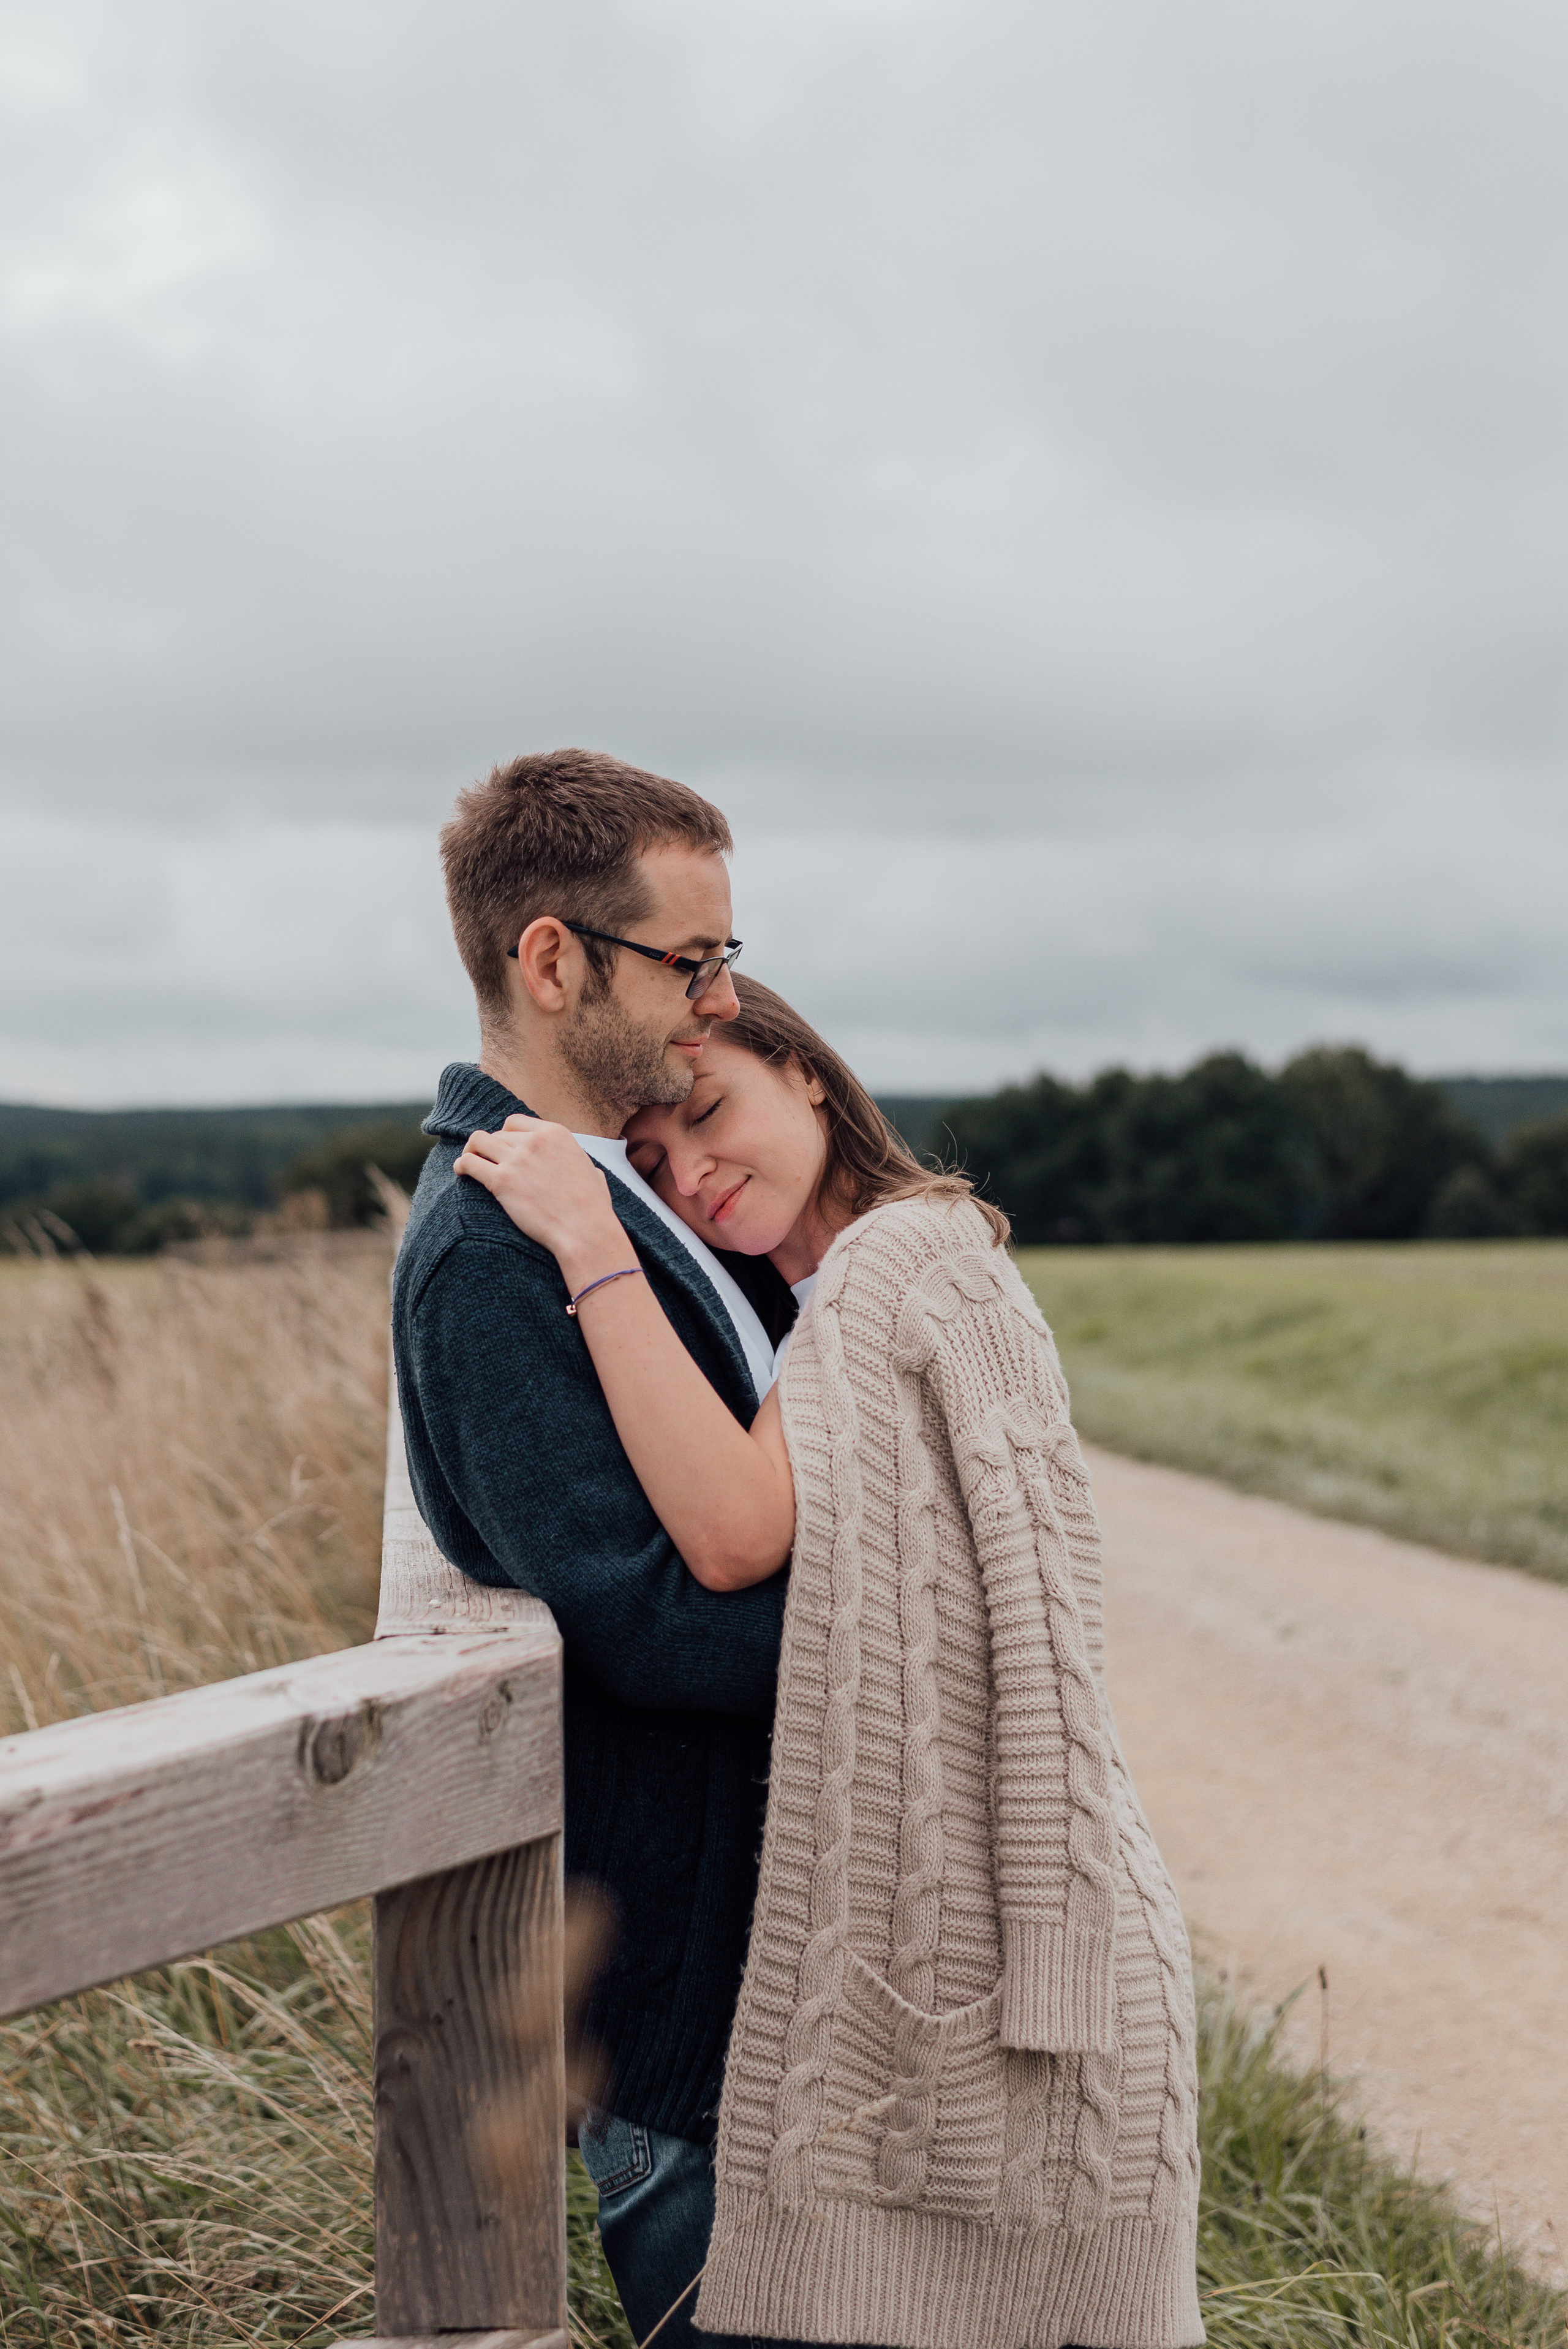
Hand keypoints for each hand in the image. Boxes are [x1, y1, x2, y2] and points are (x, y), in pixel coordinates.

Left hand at [454, 1116, 626, 1283]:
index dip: (505, 1135)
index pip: (515, 1122)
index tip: (503, 1149)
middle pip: (496, 1134)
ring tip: (468, 1163)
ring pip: (478, 1141)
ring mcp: (517, 1158)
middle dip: (490, 1148)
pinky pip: (470, 1163)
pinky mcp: (501, 1180)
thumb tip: (588, 1170)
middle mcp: (534, 1140)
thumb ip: (581, 1164)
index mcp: (555, 1133)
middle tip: (487, 1164)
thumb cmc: (592, 1209)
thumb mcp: (593, 1173)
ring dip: (471, 1151)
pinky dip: (461, 1165)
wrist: (585, 1230)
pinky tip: (461, 1173)